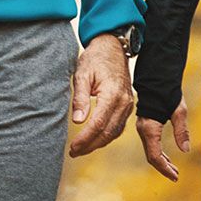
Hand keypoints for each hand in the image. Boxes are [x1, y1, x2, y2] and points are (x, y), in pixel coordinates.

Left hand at [68, 33, 134, 156]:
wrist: (112, 48)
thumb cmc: (95, 59)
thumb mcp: (82, 74)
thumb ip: (80, 98)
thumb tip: (77, 121)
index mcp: (112, 94)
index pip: (98, 124)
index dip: (85, 138)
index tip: (73, 147)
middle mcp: (124, 102)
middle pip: (108, 133)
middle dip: (90, 145)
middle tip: (74, 152)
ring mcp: (128, 105)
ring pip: (114, 132)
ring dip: (98, 143)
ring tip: (81, 149)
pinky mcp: (127, 106)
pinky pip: (118, 127)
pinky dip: (106, 136)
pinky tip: (94, 140)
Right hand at [136, 100, 190, 180]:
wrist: (155, 78)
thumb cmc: (168, 92)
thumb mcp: (179, 111)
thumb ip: (181, 131)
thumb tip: (185, 150)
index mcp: (150, 128)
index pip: (155, 156)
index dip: (165, 169)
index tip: (175, 177)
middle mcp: (143, 130)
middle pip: (151, 156)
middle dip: (164, 168)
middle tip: (176, 176)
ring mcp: (143, 128)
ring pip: (150, 151)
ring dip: (162, 162)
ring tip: (174, 170)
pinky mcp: (145, 125)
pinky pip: (150, 144)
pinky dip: (158, 153)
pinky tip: (167, 158)